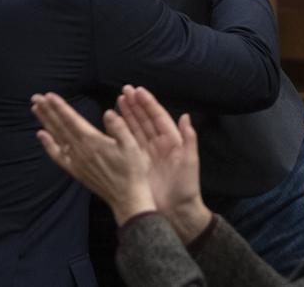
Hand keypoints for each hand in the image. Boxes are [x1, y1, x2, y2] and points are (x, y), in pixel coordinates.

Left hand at [31, 92, 155, 224]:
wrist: (128, 198)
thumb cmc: (133, 171)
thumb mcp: (132, 146)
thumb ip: (119, 128)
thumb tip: (108, 112)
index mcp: (94, 141)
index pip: (72, 120)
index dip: (60, 107)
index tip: (49, 96)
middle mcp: (81, 150)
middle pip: (60, 126)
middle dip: (48, 110)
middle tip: (35, 97)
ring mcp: (76, 161)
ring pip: (57, 138)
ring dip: (46, 122)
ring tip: (36, 109)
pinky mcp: (76, 171)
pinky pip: (58, 156)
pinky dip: (48, 145)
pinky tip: (42, 135)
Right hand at [117, 85, 210, 242]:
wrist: (176, 212)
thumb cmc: (186, 187)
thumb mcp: (190, 162)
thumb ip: (189, 139)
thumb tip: (186, 117)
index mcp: (172, 141)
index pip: (158, 117)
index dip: (148, 104)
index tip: (138, 91)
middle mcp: (158, 144)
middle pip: (144, 120)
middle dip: (135, 105)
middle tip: (124, 90)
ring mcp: (146, 154)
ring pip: (135, 129)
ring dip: (127, 114)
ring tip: (118, 100)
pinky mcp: (137, 164)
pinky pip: (128, 144)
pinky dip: (121, 132)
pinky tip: (113, 123)